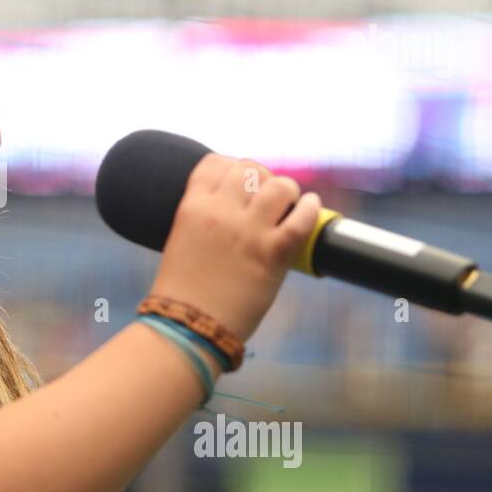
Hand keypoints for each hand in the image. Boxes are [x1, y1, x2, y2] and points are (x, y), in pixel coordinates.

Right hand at [146, 154, 320, 342]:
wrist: (188, 328)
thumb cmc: (182, 293)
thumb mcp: (181, 242)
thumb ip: (203, 221)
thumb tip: (229, 211)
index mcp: (192, 208)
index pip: (215, 163)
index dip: (232, 166)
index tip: (240, 180)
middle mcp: (220, 212)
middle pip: (249, 169)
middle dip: (261, 178)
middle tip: (266, 195)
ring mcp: (248, 231)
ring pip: (279, 186)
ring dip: (286, 191)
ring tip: (288, 203)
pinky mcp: (273, 253)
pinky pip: (302, 217)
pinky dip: (310, 208)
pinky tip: (310, 207)